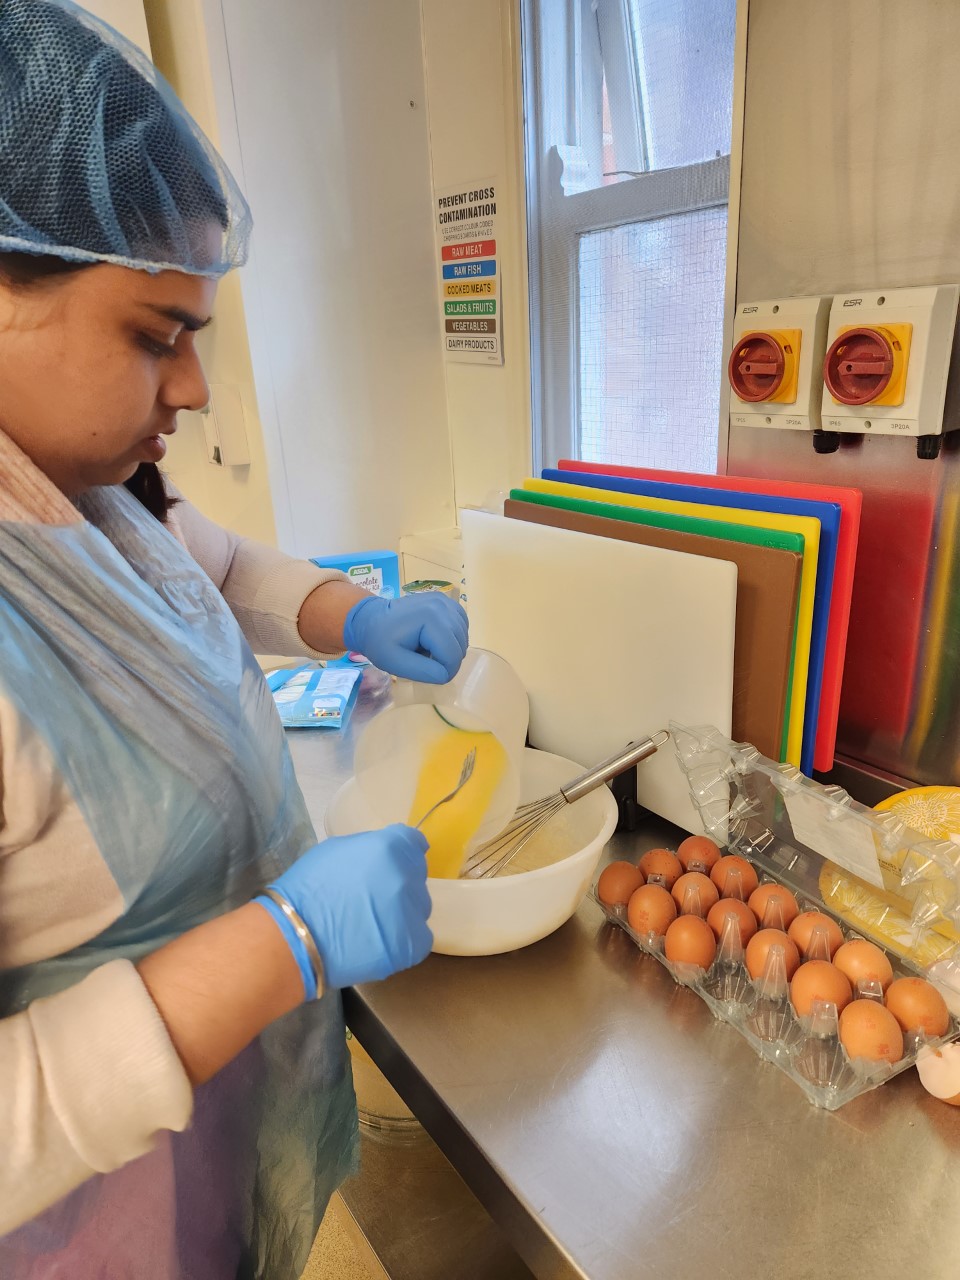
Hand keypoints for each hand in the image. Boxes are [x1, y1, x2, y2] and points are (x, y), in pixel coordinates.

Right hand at [256, 827, 432, 994]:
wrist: (293, 936)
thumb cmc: (307, 889)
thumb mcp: (336, 850)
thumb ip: (368, 849)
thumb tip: (383, 854)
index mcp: (388, 847)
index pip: (414, 843)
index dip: (403, 854)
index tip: (391, 866)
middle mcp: (406, 876)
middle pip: (416, 876)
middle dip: (398, 884)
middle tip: (372, 899)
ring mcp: (412, 912)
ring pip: (418, 908)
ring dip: (401, 913)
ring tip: (370, 925)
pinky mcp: (412, 944)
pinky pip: (419, 939)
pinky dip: (403, 941)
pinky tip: (377, 943)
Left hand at [343, 593, 468, 683]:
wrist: (371, 619)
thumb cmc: (379, 642)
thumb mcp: (396, 663)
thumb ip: (424, 672)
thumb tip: (446, 674)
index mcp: (430, 618)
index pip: (453, 655)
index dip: (444, 672)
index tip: (426, 672)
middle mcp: (442, 605)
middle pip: (460, 645)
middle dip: (446, 660)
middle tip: (423, 660)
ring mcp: (445, 600)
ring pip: (463, 636)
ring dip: (449, 648)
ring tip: (426, 648)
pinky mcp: (446, 601)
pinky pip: (461, 625)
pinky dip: (453, 636)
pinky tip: (435, 638)